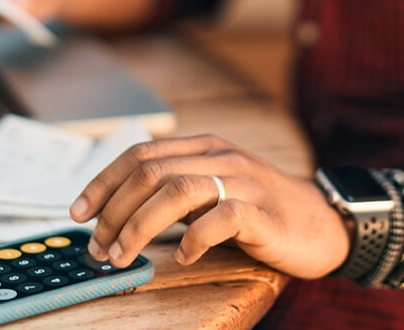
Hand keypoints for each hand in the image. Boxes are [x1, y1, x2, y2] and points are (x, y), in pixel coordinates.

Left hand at [69, 134, 350, 278]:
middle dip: (114, 211)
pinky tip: (185, 256)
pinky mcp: (263, 211)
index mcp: (204, 147)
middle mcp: (220, 156)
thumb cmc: (262, 212)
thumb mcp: (215, 190)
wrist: (324, 222)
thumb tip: (118, 216)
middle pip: (150, 172)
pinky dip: (194, 238)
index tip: (79, 212)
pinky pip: (220, 218)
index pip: (140, 153)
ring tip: (124, 255)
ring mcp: (243, 181)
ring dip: (140, 226)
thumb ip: (176, 193)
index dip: (103, 182)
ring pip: (177, 191)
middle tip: (99, 246)